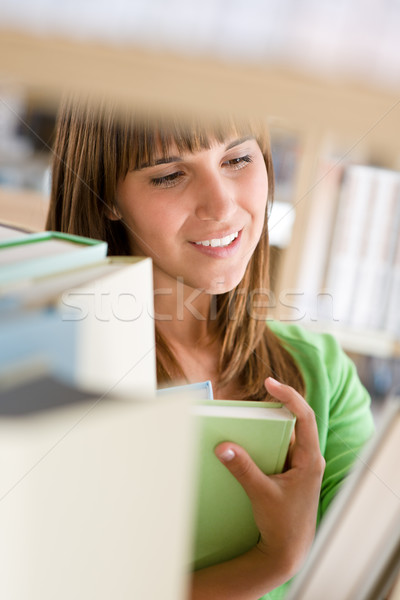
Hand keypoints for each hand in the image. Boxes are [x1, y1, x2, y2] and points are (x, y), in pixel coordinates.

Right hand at [214, 377, 324, 579]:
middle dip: (272, 409)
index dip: (290, 396)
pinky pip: (275, 450)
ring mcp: (299, 466)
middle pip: (293, 422)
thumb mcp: (261, 494)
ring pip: (283, 436)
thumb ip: (243, 469)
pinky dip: (261, 444)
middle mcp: (308, 459)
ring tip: (241, 424)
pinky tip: (243, 446)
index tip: (270, 383)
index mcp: (310, 460)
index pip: (305, 417)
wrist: (288, 552)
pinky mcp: (289, 473)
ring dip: (264, 429)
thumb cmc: (283, 525)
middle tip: (248, 403)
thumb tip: (223, 446)